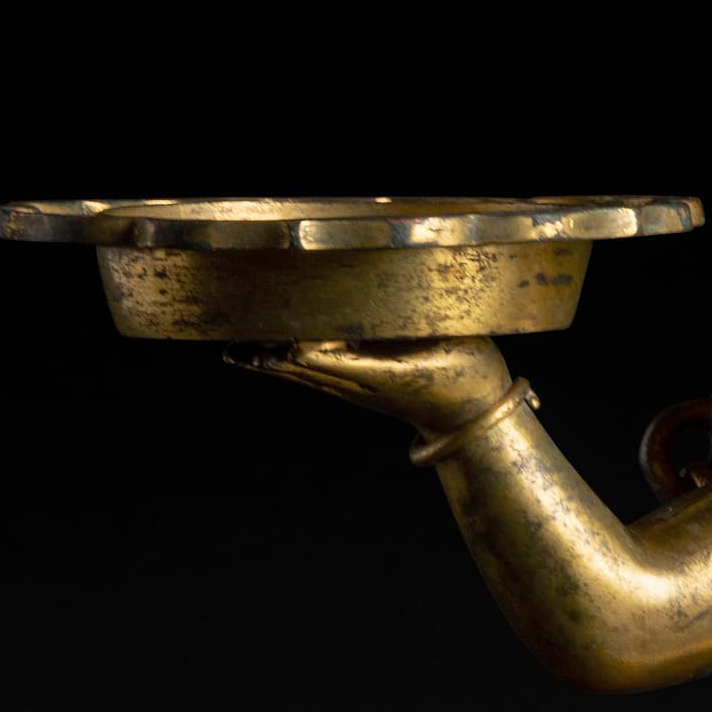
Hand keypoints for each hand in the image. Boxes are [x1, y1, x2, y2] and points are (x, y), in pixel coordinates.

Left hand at [227, 336, 514, 427]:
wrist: (475, 410)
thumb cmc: (466, 368)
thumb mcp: (446, 341)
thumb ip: (407, 323)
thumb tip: (369, 301)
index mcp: (382, 372)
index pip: (328, 360)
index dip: (302, 348)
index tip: (280, 337)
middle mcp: (361, 385)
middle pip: (305, 370)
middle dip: (272, 355)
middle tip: (237, 346)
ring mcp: (356, 389)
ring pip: (304, 376)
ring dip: (269, 364)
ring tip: (237, 354)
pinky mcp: (357, 388)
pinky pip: (313, 377)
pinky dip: (285, 367)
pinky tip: (260, 359)